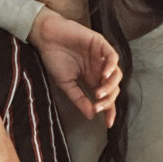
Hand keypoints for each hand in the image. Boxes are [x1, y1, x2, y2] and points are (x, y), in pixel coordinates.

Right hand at [28, 7, 120, 127]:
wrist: (46, 38)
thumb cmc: (54, 58)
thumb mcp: (66, 84)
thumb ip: (79, 99)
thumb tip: (91, 116)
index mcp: (92, 79)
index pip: (107, 97)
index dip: (109, 110)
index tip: (108, 123)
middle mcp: (99, 69)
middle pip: (114, 88)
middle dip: (108, 100)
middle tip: (98, 106)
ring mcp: (101, 57)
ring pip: (116, 74)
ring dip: (110, 86)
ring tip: (99, 93)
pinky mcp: (100, 44)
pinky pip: (113, 56)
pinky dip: (111, 66)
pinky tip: (103, 75)